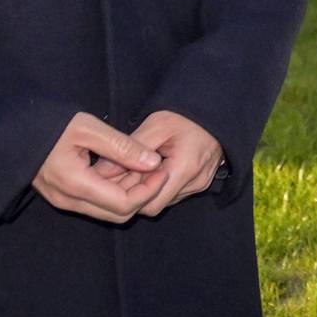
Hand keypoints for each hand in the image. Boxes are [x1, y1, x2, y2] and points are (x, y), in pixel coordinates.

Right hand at [33, 111, 164, 222]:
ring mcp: (63, 201)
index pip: (124, 204)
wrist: (15, 130)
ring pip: (107, 212)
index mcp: (75, 184)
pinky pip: (95, 205)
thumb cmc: (49, 124)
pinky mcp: (62, 197)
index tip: (162, 169)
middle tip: (156, 170)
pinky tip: (123, 170)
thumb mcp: (89, 127)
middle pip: (118, 214)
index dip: (149, 190)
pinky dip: (115, 193)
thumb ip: (122, 146)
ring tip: (142, 167)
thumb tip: (153, 163)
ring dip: (129, 195)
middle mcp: (68, 200)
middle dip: (142, 195)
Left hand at [100, 110, 223, 216]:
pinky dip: (159, 186)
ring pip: (163, 201)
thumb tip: (102, 171)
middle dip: (135, 193)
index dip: (127, 194)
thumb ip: (129, 149)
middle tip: (123, 173)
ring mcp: (199, 185)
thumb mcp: (156, 125)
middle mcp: (195, 182)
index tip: (114, 178)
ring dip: (147, 189)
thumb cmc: (185, 117)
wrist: (215, 111)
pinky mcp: (200, 183)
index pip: (149, 202)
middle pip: (155, 206)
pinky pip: (173, 194)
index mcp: (184, 168)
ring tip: (138, 168)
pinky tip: (152, 169)